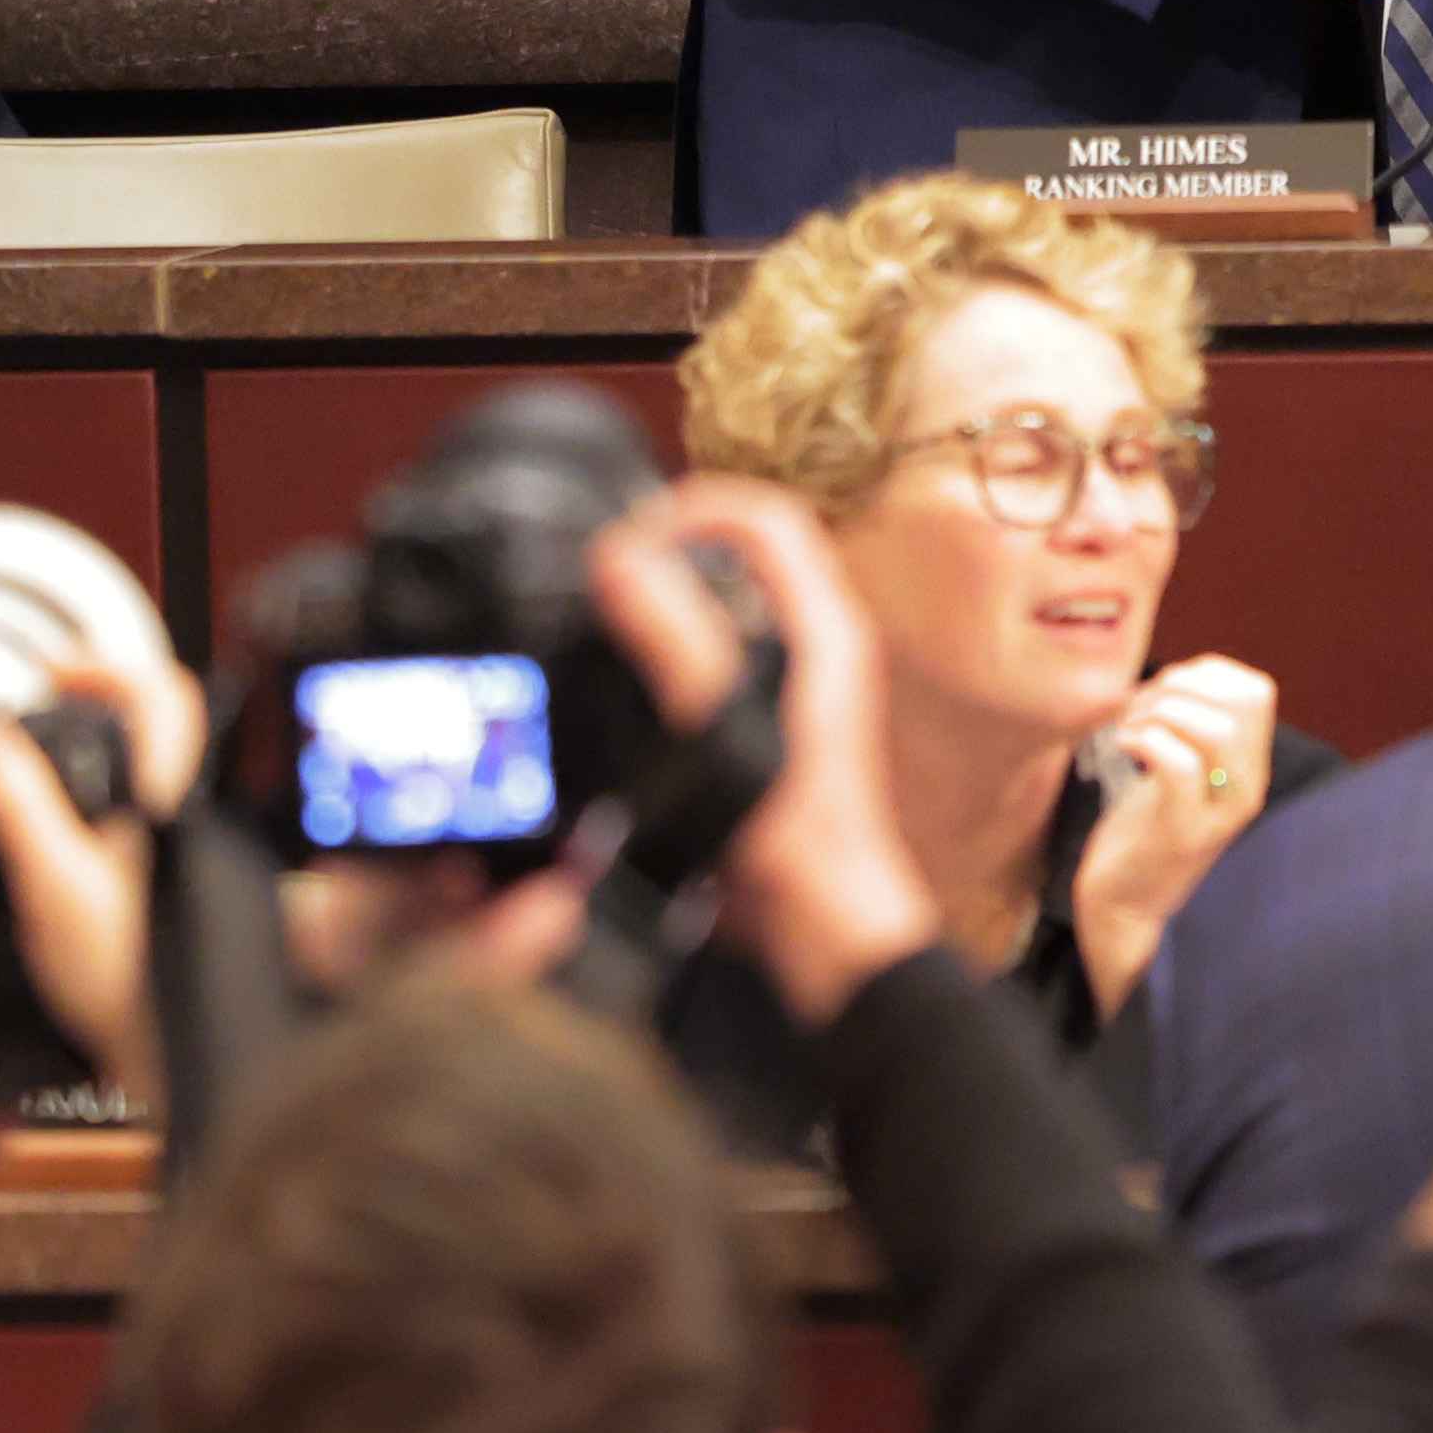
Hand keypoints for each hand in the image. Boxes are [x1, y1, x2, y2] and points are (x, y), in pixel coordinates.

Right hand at [0, 661, 195, 1106]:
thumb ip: (14, 803)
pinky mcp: (174, 889)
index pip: (162, 694)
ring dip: (91, 765)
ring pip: (144, 779)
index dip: (105, 667)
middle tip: (35, 719)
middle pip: (153, 730)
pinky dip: (96, 814)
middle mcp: (187, 819)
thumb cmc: (127, 979)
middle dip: (89, 713)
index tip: (51, 676)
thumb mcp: (52, 883)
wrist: (170, 1052)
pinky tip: (56, 846)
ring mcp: (187, 854)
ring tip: (32, 779)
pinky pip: (139, 825)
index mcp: (165, 801)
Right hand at [596, 479, 941, 1020]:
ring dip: (670, 595)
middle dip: (673, 544)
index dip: (695, 506)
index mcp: (823, 628)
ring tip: (609, 613)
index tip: (632, 534)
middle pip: (743, 554)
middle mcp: (818, 647)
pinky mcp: (770, 726)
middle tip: (610, 568)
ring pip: (729, 605)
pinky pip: (717, 657)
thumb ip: (673, 636)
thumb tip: (620, 558)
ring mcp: (797, 687)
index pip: (765, 517)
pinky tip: (628, 681)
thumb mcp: (719, 723)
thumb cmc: (790, 837)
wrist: (818, 926)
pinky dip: (672, 649)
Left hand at [1069, 656, 1282, 1015]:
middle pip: (1241, 702)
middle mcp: (1248, 789)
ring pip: (1216, 730)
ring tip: (1129, 727)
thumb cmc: (1144, 828)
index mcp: (1250, 768)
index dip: (1204, 673)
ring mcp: (1221, 814)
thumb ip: (1193, 725)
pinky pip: (1179, 764)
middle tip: (1138, 707)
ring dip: (1160, 712)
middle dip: (1178, 686)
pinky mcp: (1185, 833)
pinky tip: (1122, 746)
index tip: (1161, 691)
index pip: (1256, 690)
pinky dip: (1144, 740)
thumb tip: (1181, 674)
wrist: (1125, 903)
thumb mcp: (1181, 769)